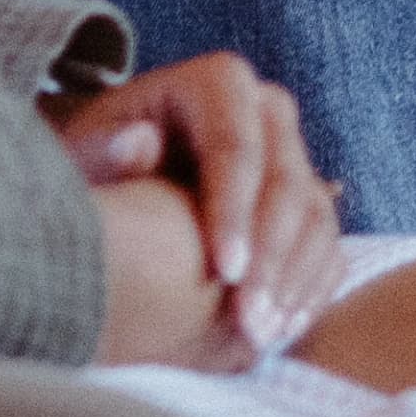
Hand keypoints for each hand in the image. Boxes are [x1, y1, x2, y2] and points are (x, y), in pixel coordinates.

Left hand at [56, 53, 345, 374]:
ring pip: (315, 214)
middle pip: (286, 181)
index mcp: (216, 83)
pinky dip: (310, 287)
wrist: (130, 182)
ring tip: (259, 334)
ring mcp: (294, 154)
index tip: (224, 271)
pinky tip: (281, 328)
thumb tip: (138, 144)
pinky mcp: (308, 198)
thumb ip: (101, 151)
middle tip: (246, 320)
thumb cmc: (103, 165)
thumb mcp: (88, 153)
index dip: (235, 211)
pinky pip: (327, 242)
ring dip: (293, 281)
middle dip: (270, 257)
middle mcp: (265, 109)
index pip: (236, 146)